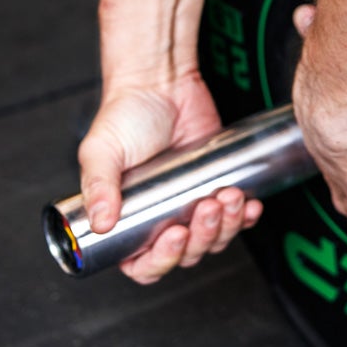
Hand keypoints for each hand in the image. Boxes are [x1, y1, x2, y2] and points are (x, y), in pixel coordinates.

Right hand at [78, 70, 261, 284]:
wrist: (162, 82)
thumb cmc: (124, 115)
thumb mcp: (100, 151)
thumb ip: (98, 186)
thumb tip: (101, 223)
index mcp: (126, 221)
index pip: (142, 265)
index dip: (161, 261)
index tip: (174, 236)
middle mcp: (158, 219)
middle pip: (185, 255)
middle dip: (201, 238)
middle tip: (206, 207)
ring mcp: (189, 206)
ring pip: (212, 240)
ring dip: (225, 226)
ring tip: (226, 196)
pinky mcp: (214, 188)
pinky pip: (234, 218)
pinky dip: (243, 216)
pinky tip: (248, 204)